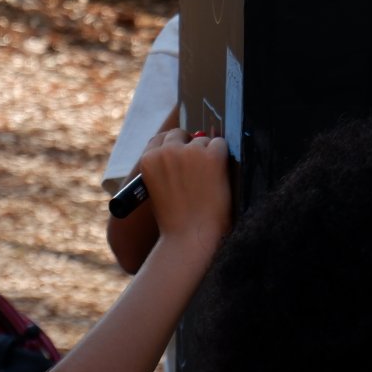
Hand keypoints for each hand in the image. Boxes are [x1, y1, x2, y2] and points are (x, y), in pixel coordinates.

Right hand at [137, 129, 229, 251]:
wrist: (190, 237)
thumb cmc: (176, 221)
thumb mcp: (156, 190)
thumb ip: (163, 168)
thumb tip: (184, 149)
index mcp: (148, 160)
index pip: (160, 138)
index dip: (173, 146)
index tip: (182, 154)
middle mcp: (166, 151)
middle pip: (180, 134)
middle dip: (190, 146)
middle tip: (200, 166)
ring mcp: (189, 152)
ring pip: (203, 140)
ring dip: (207, 154)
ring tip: (209, 181)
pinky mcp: (212, 156)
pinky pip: (220, 144)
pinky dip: (223, 157)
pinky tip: (220, 176)